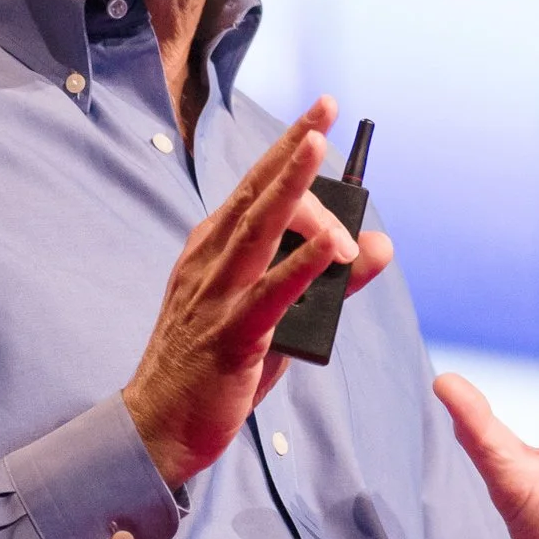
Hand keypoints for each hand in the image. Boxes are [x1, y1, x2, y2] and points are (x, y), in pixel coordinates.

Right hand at [123, 97, 393, 482]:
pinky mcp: (231, 336)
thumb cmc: (214, 369)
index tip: (321, 113)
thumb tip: (380, 246)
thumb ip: (330, 282)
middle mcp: (211, 262)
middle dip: (293, 149)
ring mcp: (217, 296)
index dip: (287, 147)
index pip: (255, 187)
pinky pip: (269, 295)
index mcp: (213, 250)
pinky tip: (329, 248)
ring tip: (318, 148)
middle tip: (326, 112)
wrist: (157, 426)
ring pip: (259, 231)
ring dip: (292, 188)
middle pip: (257, 196)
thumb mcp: (276, 317)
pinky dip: (300, 266)